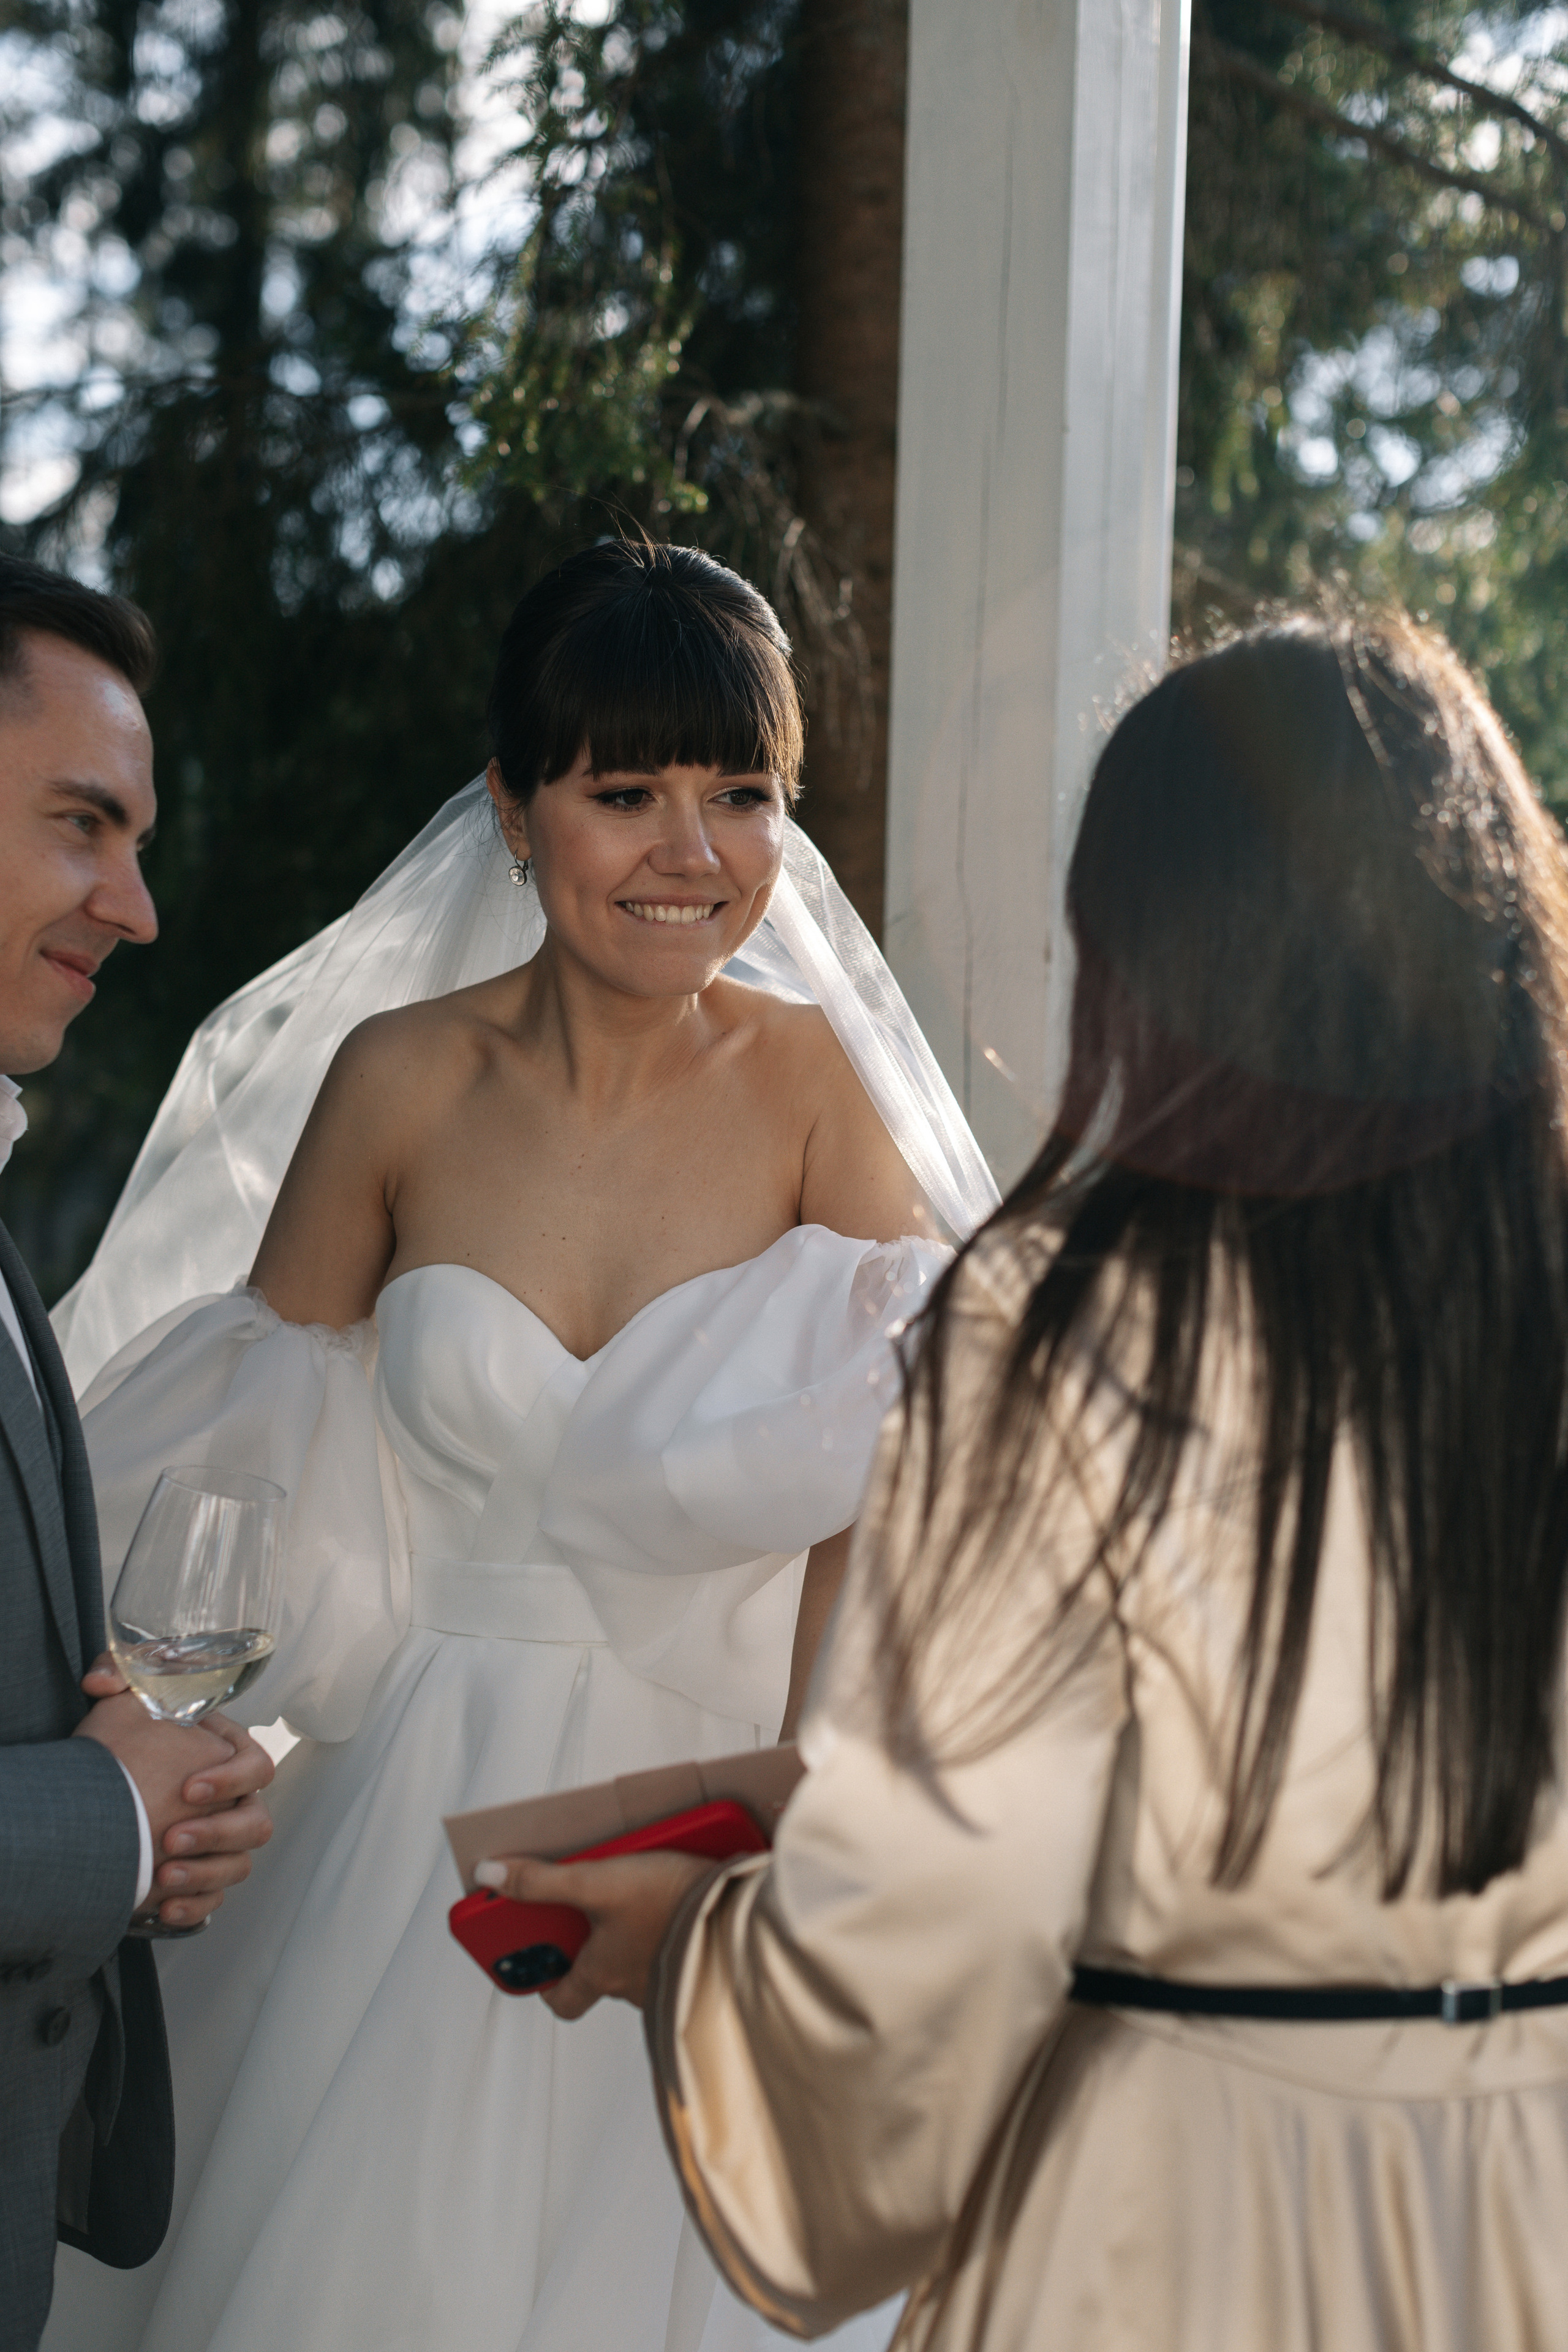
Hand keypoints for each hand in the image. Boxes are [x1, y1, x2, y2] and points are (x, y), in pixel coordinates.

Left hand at [76, 1657, 275, 1927]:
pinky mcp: (200, 1878)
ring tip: (164, 1875)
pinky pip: (213, 1901)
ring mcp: (219, 1843)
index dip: (230, 1779)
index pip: (256, 1766)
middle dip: (216, 1834)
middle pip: (255, 1823)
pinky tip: (164, 1909)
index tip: (187, 1789)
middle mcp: (232, 1801)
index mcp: (227, 1756)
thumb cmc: (121, 1741)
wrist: (98, 1798)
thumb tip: (101, 1682)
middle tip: (170, 1838)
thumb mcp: (122, 1701)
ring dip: (205, 1873)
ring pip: (238, 1865)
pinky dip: (195, 1907)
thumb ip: (118, 1674)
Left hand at [474, 1851, 711, 2019]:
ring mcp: (669, 1977)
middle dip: (591, 1942)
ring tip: (639, 1890)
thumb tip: (490, 1877)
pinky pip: (676, 1951)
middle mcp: (633, 1986)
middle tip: (590, 1906)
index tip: (534, 1960)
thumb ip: (543, 1881)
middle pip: (599, 1973)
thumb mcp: (597, 1881)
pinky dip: (670, 1930)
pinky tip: (678, 1899)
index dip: (544, 1982)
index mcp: (602, 1974)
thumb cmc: (669, 1905)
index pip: (562, 1998)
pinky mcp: (701, 1960)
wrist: (740, 1911)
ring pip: (638, 1961)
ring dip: (633, 1934)